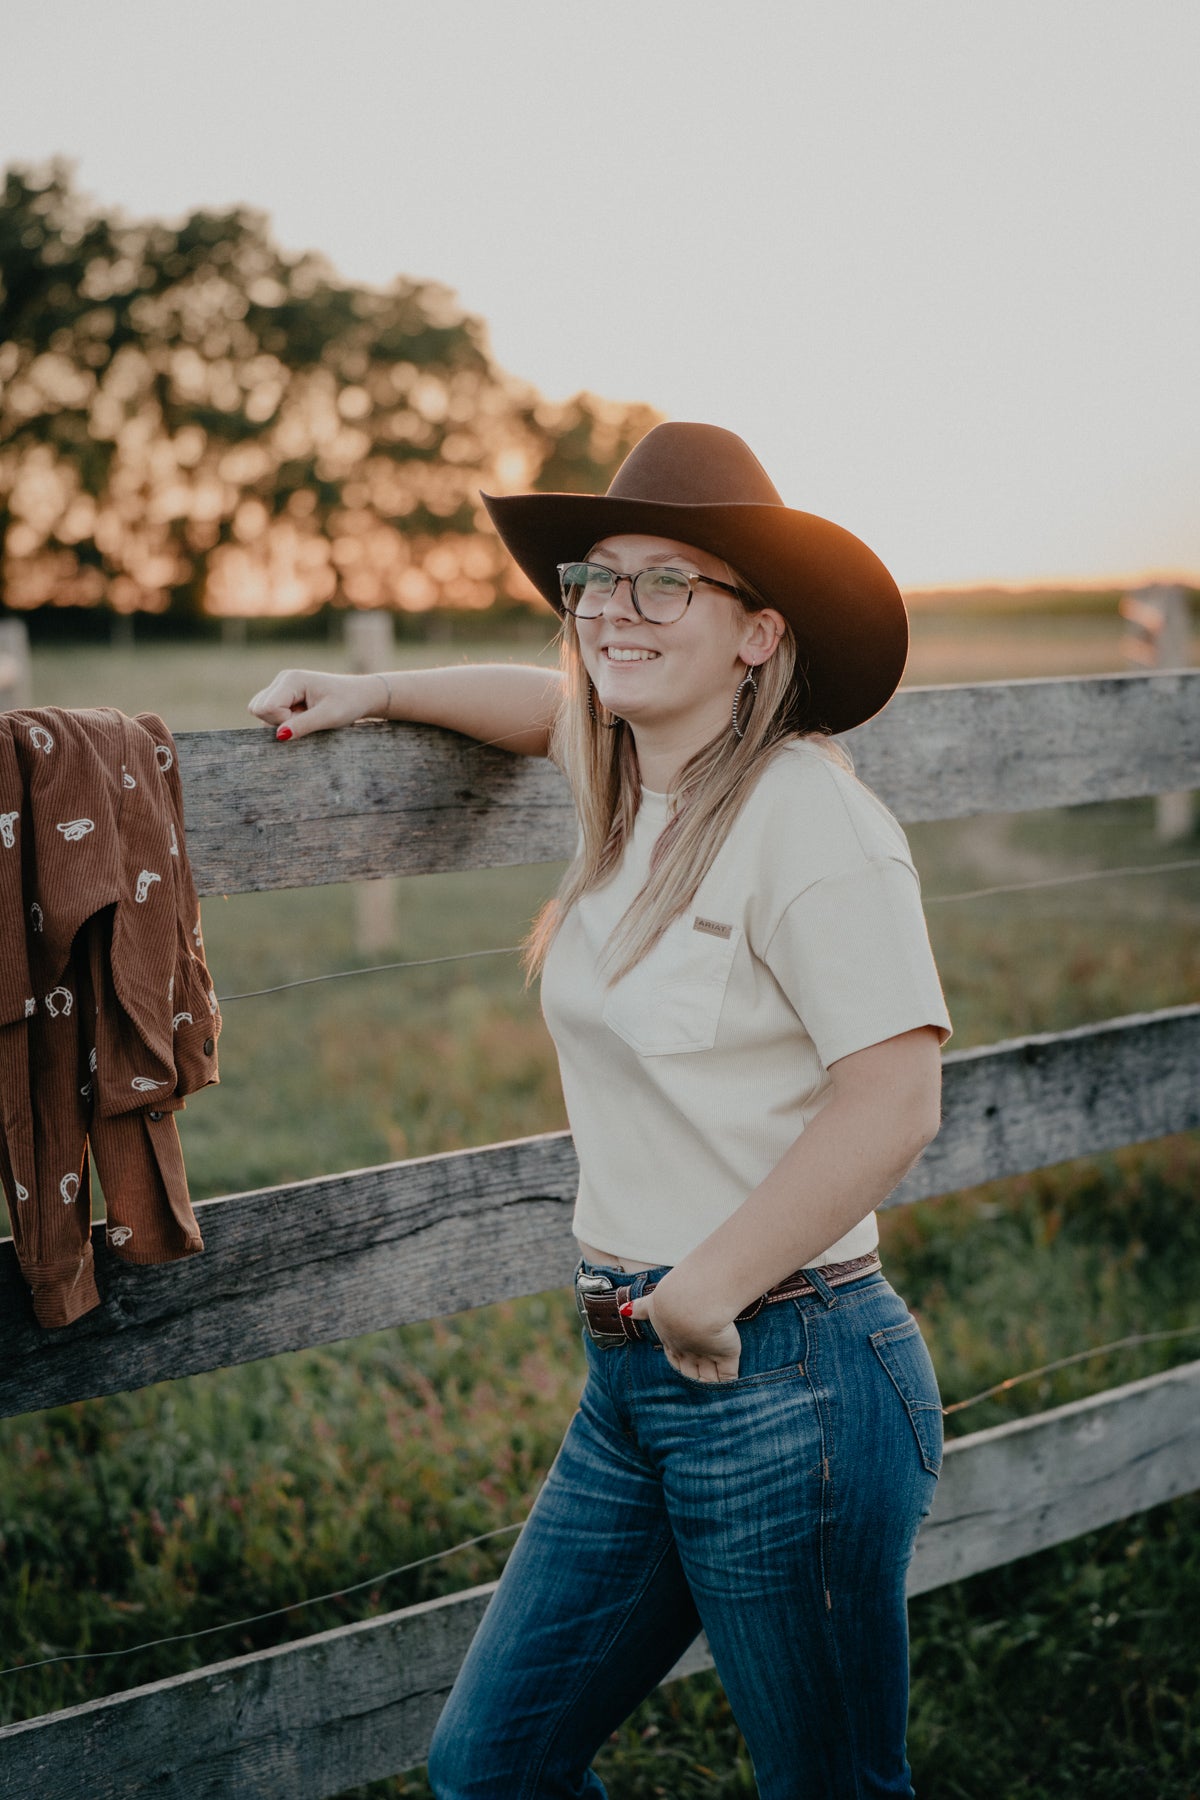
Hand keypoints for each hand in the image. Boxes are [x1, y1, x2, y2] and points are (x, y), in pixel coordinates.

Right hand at [247, 669, 386, 738]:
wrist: (360, 696)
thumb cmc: (348, 703)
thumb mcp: (329, 717)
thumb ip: (303, 725)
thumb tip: (279, 736)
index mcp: (291, 679)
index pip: (267, 707)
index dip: (283, 720)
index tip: (306, 718)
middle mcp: (282, 680)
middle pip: (258, 708)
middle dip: (279, 721)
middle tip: (306, 718)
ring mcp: (281, 687)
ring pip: (261, 711)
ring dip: (282, 721)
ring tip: (307, 716)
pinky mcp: (283, 695)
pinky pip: (269, 712)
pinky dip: (283, 720)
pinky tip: (303, 715)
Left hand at [627, 1272, 741, 1383]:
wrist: (690, 1303)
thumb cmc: (671, 1299)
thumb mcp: (652, 1302)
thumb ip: (640, 1308)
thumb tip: (623, 1309)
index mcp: (670, 1338)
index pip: (673, 1354)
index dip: (677, 1359)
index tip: (679, 1360)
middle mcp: (687, 1349)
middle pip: (690, 1369)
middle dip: (693, 1376)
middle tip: (698, 1384)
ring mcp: (707, 1354)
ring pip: (708, 1376)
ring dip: (710, 1382)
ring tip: (717, 1391)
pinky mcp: (726, 1355)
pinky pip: (728, 1375)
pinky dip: (729, 1383)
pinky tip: (732, 1387)